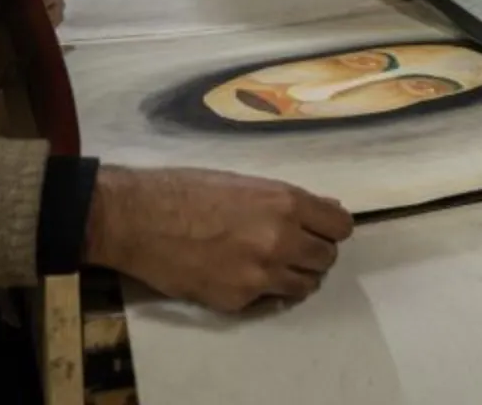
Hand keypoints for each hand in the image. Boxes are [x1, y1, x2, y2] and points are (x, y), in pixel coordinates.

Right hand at [84, 166, 352, 313]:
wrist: (141, 219)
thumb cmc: (189, 190)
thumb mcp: (246, 182)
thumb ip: (288, 201)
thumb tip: (325, 209)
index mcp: (286, 203)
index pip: (340, 226)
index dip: (331, 229)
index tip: (321, 230)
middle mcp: (282, 240)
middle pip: (326, 258)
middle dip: (314, 253)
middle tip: (293, 247)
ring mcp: (261, 275)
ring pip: (305, 285)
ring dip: (294, 275)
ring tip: (270, 264)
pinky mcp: (239, 300)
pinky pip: (269, 299)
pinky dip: (262, 290)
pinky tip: (240, 274)